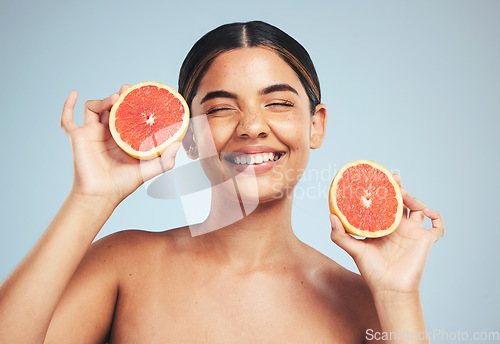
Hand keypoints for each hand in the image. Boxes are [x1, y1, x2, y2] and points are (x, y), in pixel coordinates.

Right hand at [60, 85, 179, 204]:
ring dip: (103, 100)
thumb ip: (166, 160)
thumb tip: (178, 144)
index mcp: (123, 138)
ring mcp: (91, 134)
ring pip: (94, 108)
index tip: (141, 93)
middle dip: (119, 96)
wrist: (101, 195)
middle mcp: (108, 134)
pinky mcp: (78, 137)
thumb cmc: (124, 184)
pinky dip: (68, 105)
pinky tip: (75, 93)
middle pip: (111, 107)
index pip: (128, 114)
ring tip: (114, 98)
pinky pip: (67, 119)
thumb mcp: (150, 170)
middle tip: (127, 90)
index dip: (133, 102)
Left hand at [329, 175, 443, 298]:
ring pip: (418, 208)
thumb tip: (331, 216)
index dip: (384, 191)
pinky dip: (437, 217)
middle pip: (402, 201)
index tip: (379, 179)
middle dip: (399, 189)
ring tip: (404, 196)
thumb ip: (339, 235)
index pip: (384, 203)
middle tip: (395, 180)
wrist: (390, 289)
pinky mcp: (425, 240)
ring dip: (414, 198)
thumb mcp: (353, 250)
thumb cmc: (372, 271)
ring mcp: (413, 232)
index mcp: (383, 226)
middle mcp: (398, 227)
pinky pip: (438, 226)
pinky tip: (427, 212)